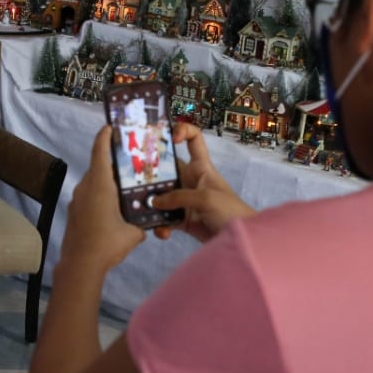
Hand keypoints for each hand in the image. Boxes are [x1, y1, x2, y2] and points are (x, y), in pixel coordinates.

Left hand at [62, 126, 145, 272]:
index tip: (110, 126)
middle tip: (132, 161)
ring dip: (107, 181)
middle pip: (99, 166)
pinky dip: (101, 195)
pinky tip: (113, 207)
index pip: (100, 151)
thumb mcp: (133, 233)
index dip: (105, 136)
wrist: (80, 265)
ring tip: (125, 186)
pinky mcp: (74, 212)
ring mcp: (77, 200)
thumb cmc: (107, 244)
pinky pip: (89, 196)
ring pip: (94, 182)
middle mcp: (86, 187)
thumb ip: (141, 222)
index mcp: (100, 184)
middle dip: (114, 162)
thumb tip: (146, 223)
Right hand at [150, 122, 253, 242]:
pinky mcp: (183, 220)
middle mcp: (190, 180)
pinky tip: (161, 232)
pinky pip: (166, 219)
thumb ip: (179, 197)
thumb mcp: (206, 198)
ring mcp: (185, 200)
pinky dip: (161, 225)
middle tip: (132, 178)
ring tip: (141, 209)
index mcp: (201, 167)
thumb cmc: (230, 211)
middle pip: (167, 169)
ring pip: (162, 196)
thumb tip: (154, 202)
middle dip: (150, 172)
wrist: (240, 241)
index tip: (169, 137)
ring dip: (152, 203)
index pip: (194, 139)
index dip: (183, 131)